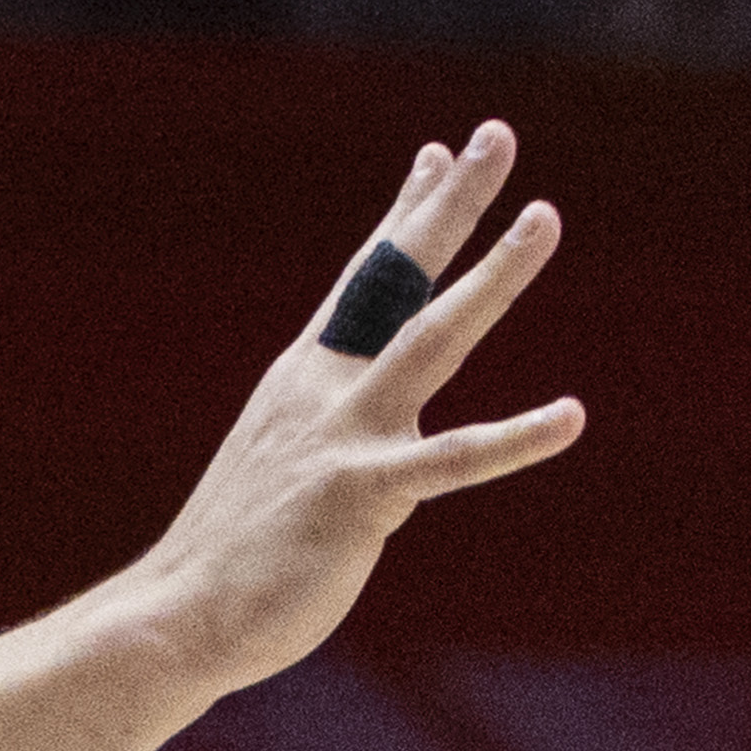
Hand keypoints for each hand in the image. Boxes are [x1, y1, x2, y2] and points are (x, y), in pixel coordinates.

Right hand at [117, 126, 583, 702]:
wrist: (178, 616)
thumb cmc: (235, 554)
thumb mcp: (282, 469)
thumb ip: (326, 437)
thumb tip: (362, 442)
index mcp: (306, 380)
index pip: (366, 280)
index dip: (408, 213)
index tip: (441, 153)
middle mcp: (324, 390)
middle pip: (397, 277)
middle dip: (449, 204)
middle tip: (497, 134)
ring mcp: (344, 438)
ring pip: (431, 340)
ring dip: (491, 277)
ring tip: (544, 218)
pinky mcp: (362, 497)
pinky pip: (452, 462)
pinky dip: (515, 439)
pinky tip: (572, 415)